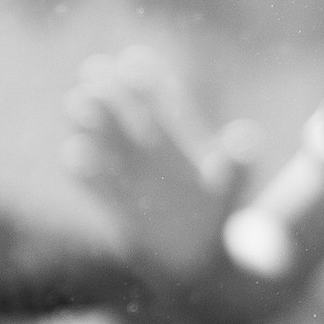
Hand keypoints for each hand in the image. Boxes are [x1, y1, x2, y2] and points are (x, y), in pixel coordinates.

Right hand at [66, 56, 250, 286]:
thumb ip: (239, 162)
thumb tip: (246, 134)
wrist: (199, 261)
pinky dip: (82, 167)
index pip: (157, 95)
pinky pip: (91, 180)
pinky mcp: (112, 201)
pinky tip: (77, 153)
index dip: (144, 76)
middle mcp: (146, 147)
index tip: (131, 61)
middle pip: (121, 108)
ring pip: (100, 137)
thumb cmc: (218, 216)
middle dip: (105, 88)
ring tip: (78, 102)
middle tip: (92, 72)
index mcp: (176, 133)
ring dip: (87, 119)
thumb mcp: (232, 187)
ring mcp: (126, 172)